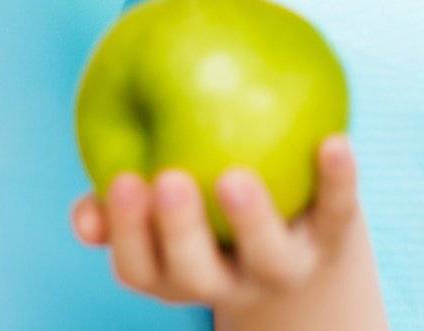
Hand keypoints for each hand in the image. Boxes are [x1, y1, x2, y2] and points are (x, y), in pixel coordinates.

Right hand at [70, 133, 361, 314]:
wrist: (306, 241)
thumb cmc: (214, 207)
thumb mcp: (169, 208)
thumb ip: (130, 196)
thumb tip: (85, 203)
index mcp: (179, 273)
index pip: (140, 268)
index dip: (125, 233)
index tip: (120, 181)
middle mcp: (230, 282)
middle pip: (196, 273)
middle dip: (177, 231)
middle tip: (166, 180)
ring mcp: (284, 267)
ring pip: (267, 257)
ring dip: (250, 219)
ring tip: (234, 177)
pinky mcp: (333, 240)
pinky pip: (338, 210)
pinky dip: (338, 178)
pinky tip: (334, 141)